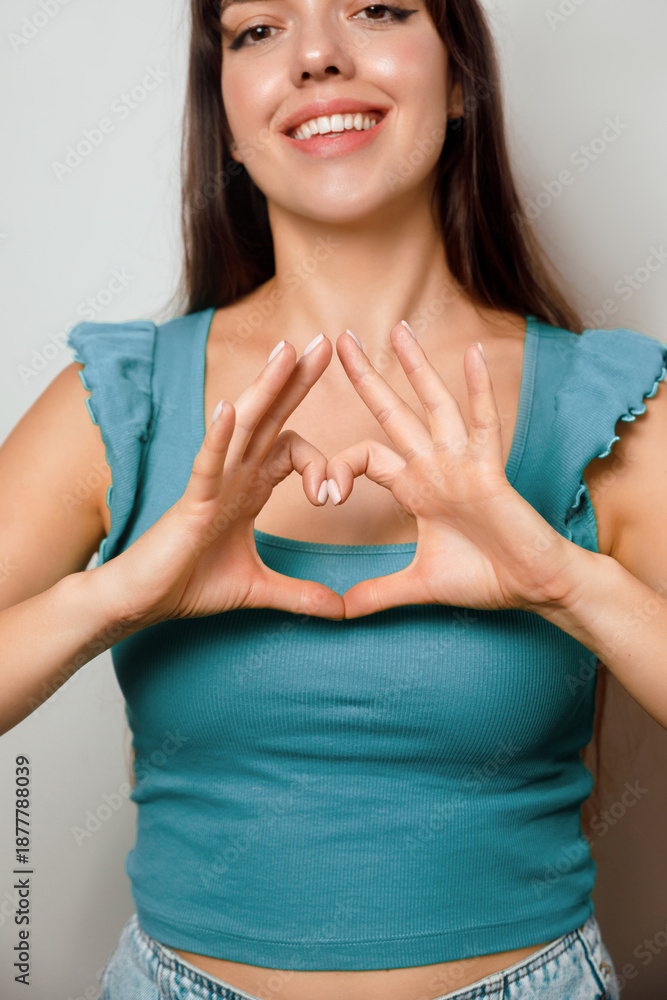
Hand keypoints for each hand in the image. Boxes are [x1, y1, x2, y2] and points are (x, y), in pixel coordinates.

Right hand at [92, 336, 344, 625]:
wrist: (144, 602)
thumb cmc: (190, 585)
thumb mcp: (259, 589)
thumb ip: (300, 595)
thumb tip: (341, 611)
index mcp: (250, 488)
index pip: (292, 449)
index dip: (322, 465)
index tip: (335, 497)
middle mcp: (233, 475)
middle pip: (271, 418)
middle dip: (297, 380)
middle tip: (326, 343)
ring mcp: (212, 483)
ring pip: (243, 427)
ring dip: (265, 388)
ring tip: (286, 351)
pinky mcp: (192, 502)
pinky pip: (207, 463)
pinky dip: (219, 436)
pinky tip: (229, 408)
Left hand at [326, 323, 579, 618]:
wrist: (533, 588)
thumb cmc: (485, 578)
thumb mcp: (418, 586)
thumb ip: (378, 592)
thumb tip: (340, 610)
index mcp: (415, 487)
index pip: (366, 456)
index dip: (338, 469)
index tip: (323, 496)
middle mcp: (435, 467)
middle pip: (393, 413)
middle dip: (366, 377)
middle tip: (338, 339)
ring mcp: (462, 464)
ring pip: (434, 405)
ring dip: (415, 367)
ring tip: (397, 328)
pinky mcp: (490, 471)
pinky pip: (482, 424)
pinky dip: (478, 390)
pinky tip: (471, 354)